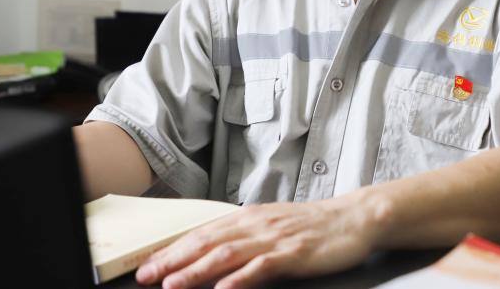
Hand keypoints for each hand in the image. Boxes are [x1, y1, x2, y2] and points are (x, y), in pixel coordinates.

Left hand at [134, 193, 382, 287]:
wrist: (353, 218)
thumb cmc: (312, 226)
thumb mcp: (272, 227)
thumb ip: (243, 238)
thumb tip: (210, 254)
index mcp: (248, 217)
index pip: (202, 233)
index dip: (172, 249)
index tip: (146, 265)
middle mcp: (256, 224)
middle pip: (207, 242)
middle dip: (174, 260)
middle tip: (146, 276)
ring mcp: (274, 238)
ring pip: (228, 253)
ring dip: (197, 270)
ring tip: (173, 284)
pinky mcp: (293, 252)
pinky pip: (262, 266)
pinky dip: (241, 278)